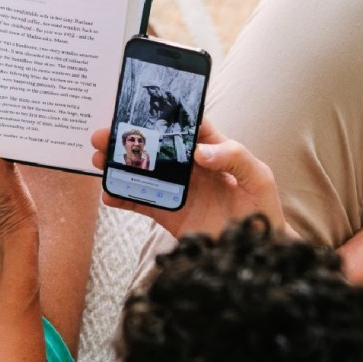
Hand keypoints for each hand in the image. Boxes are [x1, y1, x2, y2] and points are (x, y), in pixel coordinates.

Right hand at [92, 121, 284, 237]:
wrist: (257, 255)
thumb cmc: (264, 212)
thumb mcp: (260, 179)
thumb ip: (236, 158)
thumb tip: (200, 151)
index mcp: (214, 150)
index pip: (187, 125)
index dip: (164, 114)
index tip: (140, 107)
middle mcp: (191, 167)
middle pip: (155, 146)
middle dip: (129, 138)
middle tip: (104, 134)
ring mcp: (178, 190)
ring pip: (142, 171)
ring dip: (119, 164)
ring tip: (98, 159)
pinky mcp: (169, 214)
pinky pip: (141, 203)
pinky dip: (122, 198)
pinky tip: (108, 193)